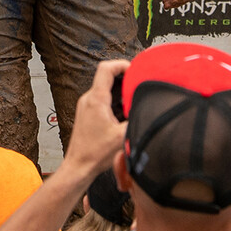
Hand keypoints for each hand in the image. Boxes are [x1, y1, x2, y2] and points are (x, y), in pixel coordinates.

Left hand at [62, 60, 129, 181]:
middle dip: (124, 77)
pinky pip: (101, 99)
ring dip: (119, 90)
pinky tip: (124, 113)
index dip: (122, 64)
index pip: (106, 68)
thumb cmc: (95, 153)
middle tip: (138, 83)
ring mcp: (86, 106)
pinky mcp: (87, 114)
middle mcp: (88, 99)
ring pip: (104, 88)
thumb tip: (152, 112)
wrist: (79, 167)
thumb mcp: (123, 136)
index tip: (135, 69)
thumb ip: (138, 120)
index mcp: (96, 99)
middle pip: (106, 76)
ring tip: (133, 98)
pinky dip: (114, 101)